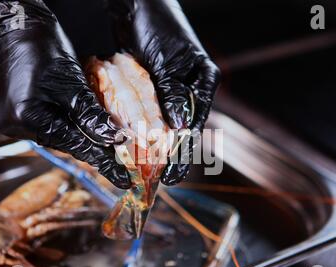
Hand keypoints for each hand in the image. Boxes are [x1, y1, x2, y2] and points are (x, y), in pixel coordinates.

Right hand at [0, 0, 130, 188]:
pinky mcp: (18, 113)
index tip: (124, 177)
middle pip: (66, 143)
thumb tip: (113, 138)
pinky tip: (88, 126)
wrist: (15, 26)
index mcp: (26, 117)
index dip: (102, 160)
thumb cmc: (41, 46)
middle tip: (123, 162)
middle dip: (95, 149)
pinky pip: (51, 125)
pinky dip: (71, 125)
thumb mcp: (71, 82)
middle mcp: (16, 125)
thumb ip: (90, 114)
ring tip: (110, 143)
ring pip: (59, 135)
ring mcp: (14, 120)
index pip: (74, 145)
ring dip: (84, 136)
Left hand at [107, 0, 219, 184]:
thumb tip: (180, 127)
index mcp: (202, 80)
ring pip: (164, 123)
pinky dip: (142, 128)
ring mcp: (169, 88)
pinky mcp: (151, 86)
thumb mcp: (167, 60)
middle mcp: (188, 87)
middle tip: (158, 180)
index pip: (195, 123)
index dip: (184, 151)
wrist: (135, 2)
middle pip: (181, 129)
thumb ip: (173, 93)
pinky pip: (148, 112)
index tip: (172, 173)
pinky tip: (132, 144)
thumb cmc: (158, 22)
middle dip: (170, 155)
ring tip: (144, 169)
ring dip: (154, 145)